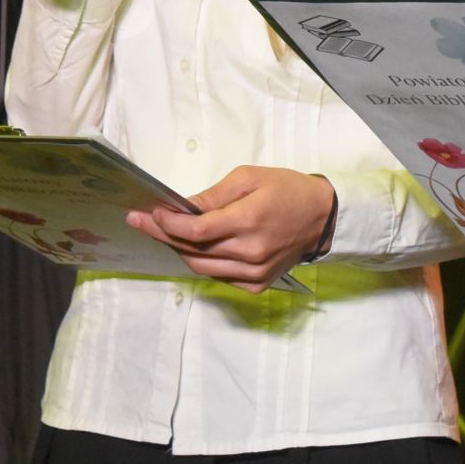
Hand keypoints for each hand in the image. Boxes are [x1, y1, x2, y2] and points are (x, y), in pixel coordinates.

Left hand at [126, 167, 334, 292]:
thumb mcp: (249, 178)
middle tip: (142, 221)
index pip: (196, 230)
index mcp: (249, 220)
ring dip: (180, 249)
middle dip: (163, 235)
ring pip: (200, 267)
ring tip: (166, 232)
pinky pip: (218, 276)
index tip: (148, 213)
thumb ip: (213, 195)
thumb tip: (181, 207)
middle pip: (192, 249)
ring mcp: (253, 273)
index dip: (167, 224)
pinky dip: (203, 261)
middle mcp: (250, 252)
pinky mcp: (257, 285)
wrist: (322, 217)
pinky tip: (197, 246)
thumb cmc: (286, 190)